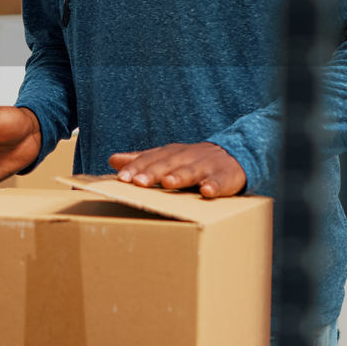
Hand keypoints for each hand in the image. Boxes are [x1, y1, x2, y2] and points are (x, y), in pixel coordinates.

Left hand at [108, 141, 246, 198]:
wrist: (234, 154)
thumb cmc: (192, 160)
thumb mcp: (167, 158)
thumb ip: (142, 160)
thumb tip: (113, 159)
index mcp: (170, 154)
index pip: (150, 159)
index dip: (136, 167)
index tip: (122, 177)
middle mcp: (186, 157)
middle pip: (167, 164)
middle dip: (152, 172)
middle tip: (138, 182)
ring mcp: (206, 166)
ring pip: (191, 171)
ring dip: (180, 176)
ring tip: (168, 183)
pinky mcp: (225, 176)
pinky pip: (219, 182)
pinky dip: (214, 186)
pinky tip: (207, 191)